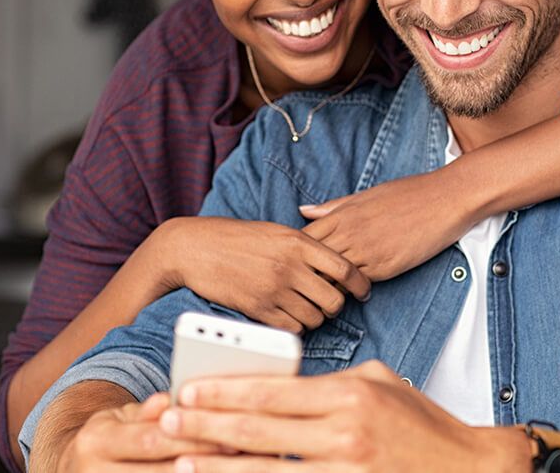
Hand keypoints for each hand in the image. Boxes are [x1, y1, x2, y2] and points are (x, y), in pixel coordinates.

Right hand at [56, 392, 221, 471]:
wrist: (74, 470)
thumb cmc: (108, 441)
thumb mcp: (119, 419)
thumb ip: (147, 413)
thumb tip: (170, 399)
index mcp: (96, 441)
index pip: (150, 439)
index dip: (190, 437)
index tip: (226, 431)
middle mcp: (94, 472)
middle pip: (158, 471)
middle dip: (200, 460)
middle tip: (236, 451)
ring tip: (231, 467)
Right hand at [150, 217, 370, 333]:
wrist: (196, 248)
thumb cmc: (237, 238)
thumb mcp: (276, 232)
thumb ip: (306, 247)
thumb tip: (335, 266)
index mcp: (299, 242)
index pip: (345, 268)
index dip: (360, 284)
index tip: (363, 291)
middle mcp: (290, 266)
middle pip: (334, 299)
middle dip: (335, 305)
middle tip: (327, 303)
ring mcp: (274, 289)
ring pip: (315, 318)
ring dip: (315, 318)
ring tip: (305, 309)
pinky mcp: (258, 309)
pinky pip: (292, 328)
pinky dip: (295, 327)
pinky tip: (288, 317)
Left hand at [156, 360, 530, 471]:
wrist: (471, 470)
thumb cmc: (424, 426)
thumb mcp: (380, 383)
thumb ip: (331, 381)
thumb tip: (282, 383)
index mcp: (350, 392)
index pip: (273, 389)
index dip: (224, 390)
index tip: (188, 389)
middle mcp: (345, 432)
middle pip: (259, 429)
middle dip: (207, 425)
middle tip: (168, 420)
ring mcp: (347, 471)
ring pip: (266, 471)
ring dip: (218, 468)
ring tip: (181, 464)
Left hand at [300, 167, 482, 281]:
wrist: (445, 199)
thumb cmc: (409, 193)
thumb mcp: (366, 195)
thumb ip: (333, 207)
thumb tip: (304, 211)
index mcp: (342, 214)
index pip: (303, 240)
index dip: (297, 254)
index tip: (298, 262)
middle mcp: (349, 233)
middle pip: (312, 262)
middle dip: (305, 275)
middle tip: (304, 285)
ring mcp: (366, 251)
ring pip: (331, 277)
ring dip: (326, 287)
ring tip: (324, 295)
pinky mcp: (385, 267)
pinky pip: (357, 284)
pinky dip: (350, 290)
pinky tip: (351, 292)